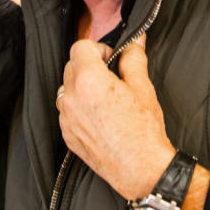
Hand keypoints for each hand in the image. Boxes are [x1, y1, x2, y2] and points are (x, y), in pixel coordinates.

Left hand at [58, 36, 174, 200]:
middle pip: (71, 66)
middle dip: (89, 66)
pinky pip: (67, 111)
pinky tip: (99, 116)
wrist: (141, 169)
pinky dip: (78, 107)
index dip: (98, 48)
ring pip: (66, 89)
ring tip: (104, 98)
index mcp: (89, 80)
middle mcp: (71, 98)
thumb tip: (135, 40)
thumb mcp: (142, 87)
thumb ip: (134, 58)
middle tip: (111, 77)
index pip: (80, 47)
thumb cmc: (143, 130)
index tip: (111, 59)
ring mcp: (66, 118)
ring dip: (81, 87)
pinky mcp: (67, 135)